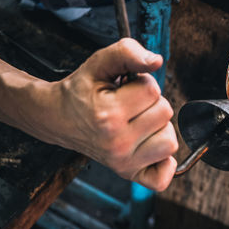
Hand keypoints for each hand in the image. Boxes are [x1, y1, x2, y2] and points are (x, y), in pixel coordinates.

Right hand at [50, 38, 177, 190]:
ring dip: (158, 128)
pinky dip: (162, 162)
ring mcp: (123, 163)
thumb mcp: (98, 63)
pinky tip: (147, 145)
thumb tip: (157, 60)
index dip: (141, 83)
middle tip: (129, 105)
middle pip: (165, 113)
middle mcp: (117, 144)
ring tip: (137, 122)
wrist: (58, 118)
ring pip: (170, 141)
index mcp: (109, 115)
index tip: (124, 88)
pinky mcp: (128, 174)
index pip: (152, 90)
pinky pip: (163, 176)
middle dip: (150, 103)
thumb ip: (127, 52)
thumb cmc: (80, 92)